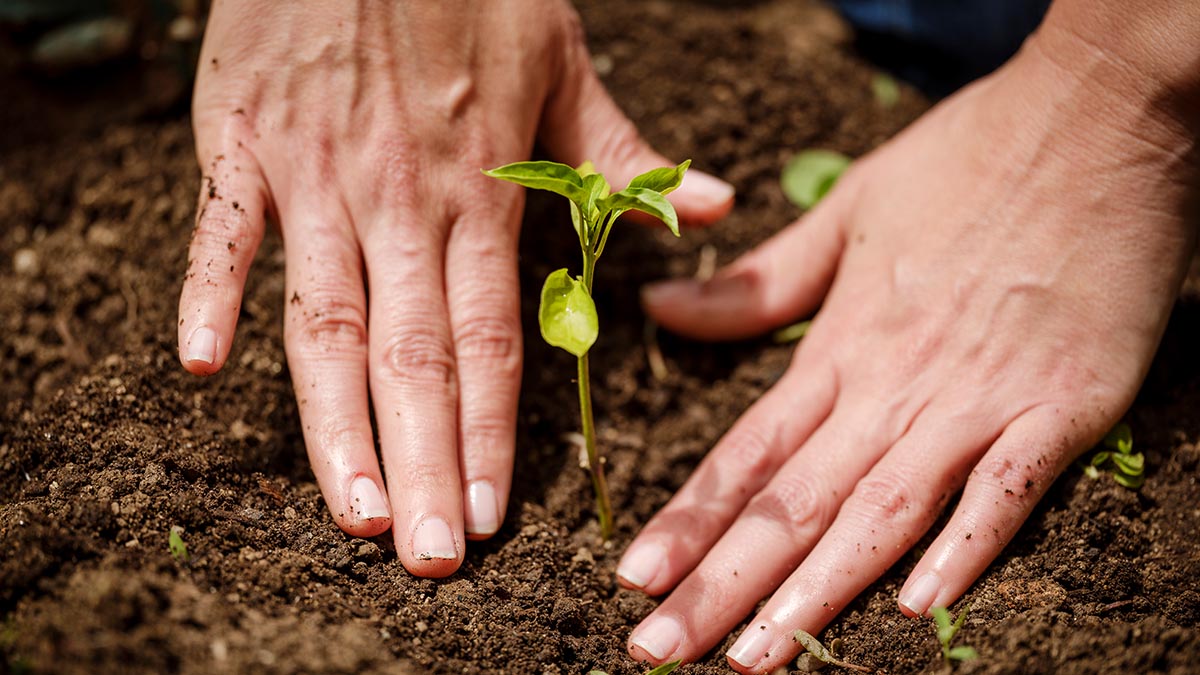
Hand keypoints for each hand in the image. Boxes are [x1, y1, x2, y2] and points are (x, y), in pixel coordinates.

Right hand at [177, 0, 732, 576]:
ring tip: (350, 510)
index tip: (490, 515)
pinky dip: (207, 294)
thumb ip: (626, 154)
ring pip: (323, 318)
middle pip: (411, 354)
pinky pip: (222, 230)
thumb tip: (718, 206)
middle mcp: (399, 197)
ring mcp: (316, 172)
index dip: (492, 432)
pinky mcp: (244, 141)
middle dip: (421, 462)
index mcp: (481, 187)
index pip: (491, 337)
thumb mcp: (566, 61)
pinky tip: (203, 369)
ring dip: (332, 422)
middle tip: (425, 559)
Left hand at [618, 18, 1196, 672]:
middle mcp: (894, 385)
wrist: (1095, 115)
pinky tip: (919, 606)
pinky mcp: (1064, 402)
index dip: (687, 522)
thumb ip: (758, 284)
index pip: (746, 453)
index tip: (635, 580)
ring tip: (753, 658)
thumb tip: (662, 311)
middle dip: (721, 586)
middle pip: (793, 503)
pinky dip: (967, 545)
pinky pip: (1006, 487)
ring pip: (879, 512)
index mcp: (841, 346)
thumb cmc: (967, 158)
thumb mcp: (846, 210)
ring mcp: (978, 398)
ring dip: (813, 591)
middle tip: (659, 650)